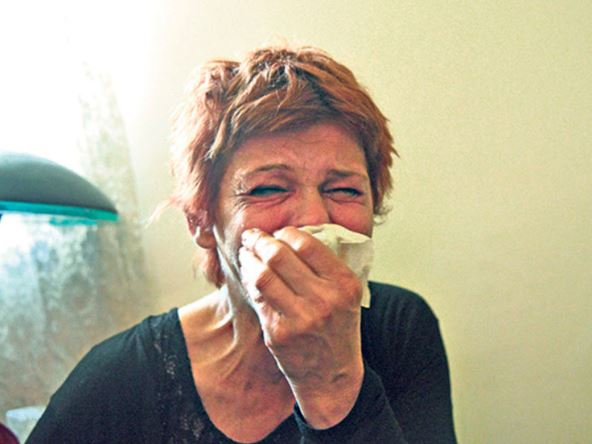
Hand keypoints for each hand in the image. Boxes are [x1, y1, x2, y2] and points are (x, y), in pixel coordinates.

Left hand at [239, 226, 364, 427]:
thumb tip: (289, 235)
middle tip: (252, 237)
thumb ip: (325, 266)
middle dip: (260, 241)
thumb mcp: (346, 295)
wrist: (332, 375)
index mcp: (344, 284)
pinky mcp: (278, 334)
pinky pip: (258, 298)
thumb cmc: (337, 327)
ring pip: (262, 275)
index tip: (278, 233)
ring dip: (249, 259)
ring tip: (246, 254)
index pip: (307, 244)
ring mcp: (300, 318)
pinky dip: (250, 282)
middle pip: (279, 255)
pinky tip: (249, 276)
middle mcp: (324, 300)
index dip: (286, 233)